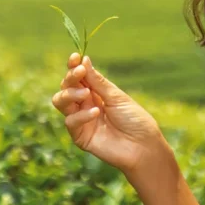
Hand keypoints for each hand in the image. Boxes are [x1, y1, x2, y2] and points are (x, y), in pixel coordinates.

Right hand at [51, 53, 167, 173]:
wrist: (143, 146)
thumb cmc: (135, 120)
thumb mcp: (117, 97)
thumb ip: (98, 82)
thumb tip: (84, 60)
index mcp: (95, 93)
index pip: (79, 77)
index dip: (74, 67)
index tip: (75, 57)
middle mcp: (85, 104)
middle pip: (66, 87)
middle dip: (70, 78)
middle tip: (79, 72)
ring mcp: (81, 120)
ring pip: (60, 102)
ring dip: (70, 94)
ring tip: (86, 93)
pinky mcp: (80, 136)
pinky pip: (70, 121)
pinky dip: (81, 115)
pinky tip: (95, 112)